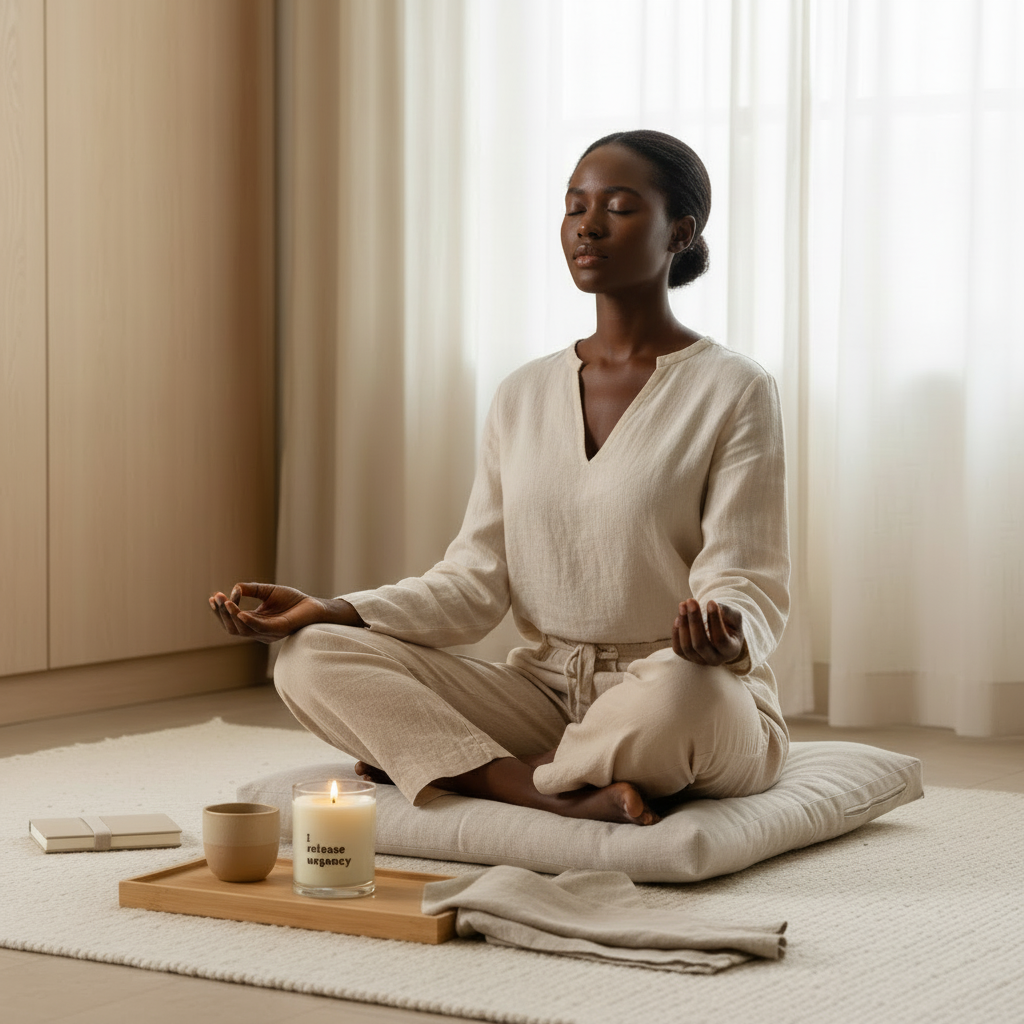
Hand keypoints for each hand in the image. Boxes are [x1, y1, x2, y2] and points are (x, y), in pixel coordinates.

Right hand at [209, 583, 333, 643]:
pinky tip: (240, 613)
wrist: (314, 605)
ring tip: (226, 602)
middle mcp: (259, 631)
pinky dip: (249, 621)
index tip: (213, 598)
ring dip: (232, 616)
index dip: (221, 611)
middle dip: (223, 613)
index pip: (232, 620)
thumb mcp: (266, 591)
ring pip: (243, 629)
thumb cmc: (292, 600)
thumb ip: (250, 590)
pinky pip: (260, 628)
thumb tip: (234, 589)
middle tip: (217, 598)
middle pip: (234, 627)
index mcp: (255, 623)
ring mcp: (268, 633)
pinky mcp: (280, 630)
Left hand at [672, 599, 744, 666]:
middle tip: (691, 601)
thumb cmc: (730, 625)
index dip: (715, 620)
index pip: (720, 639)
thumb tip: (715, 606)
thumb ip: (728, 612)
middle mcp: (716, 660)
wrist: (722, 636)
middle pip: (700, 644)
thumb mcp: (734, 617)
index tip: (710, 602)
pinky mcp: (688, 658)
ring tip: (683, 605)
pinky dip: (676, 633)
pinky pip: (678, 649)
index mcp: (731, 651)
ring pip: (687, 647)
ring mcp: (700, 661)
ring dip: (683, 624)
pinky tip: (678, 618)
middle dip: (694, 621)